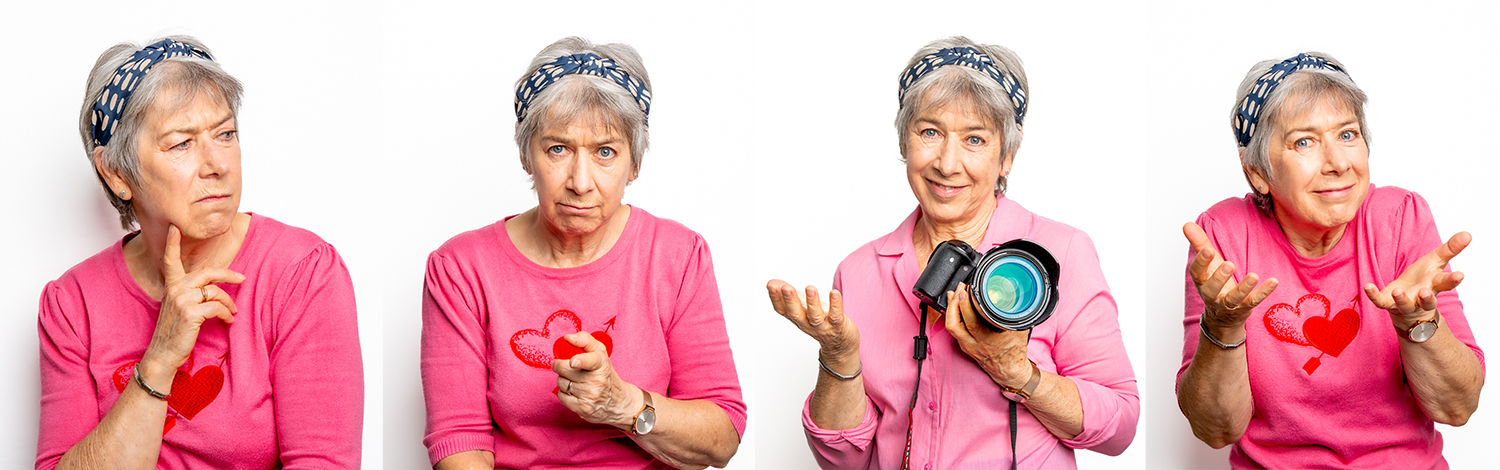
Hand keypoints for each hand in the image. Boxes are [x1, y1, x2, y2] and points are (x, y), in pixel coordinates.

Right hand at [140, 225, 244, 378]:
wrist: (163, 355)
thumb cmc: (174, 333)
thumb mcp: (178, 308)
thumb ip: (190, 294)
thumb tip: (215, 289)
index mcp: (171, 286)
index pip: (171, 260)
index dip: (172, 243)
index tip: (175, 227)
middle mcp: (175, 289)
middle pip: (208, 272)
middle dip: (228, 274)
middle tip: (242, 278)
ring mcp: (182, 300)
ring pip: (216, 292)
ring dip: (229, 302)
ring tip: (233, 311)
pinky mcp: (191, 313)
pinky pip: (218, 307)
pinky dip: (227, 314)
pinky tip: (228, 321)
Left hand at [552, 332, 639, 429]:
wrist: (619, 402)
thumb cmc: (604, 374)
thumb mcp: (600, 353)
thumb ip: (585, 340)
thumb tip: (567, 337)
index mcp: (602, 364)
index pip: (590, 360)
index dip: (580, 360)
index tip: (573, 362)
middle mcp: (597, 380)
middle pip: (565, 369)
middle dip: (560, 366)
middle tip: (566, 366)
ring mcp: (590, 396)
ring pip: (561, 382)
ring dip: (563, 380)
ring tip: (575, 381)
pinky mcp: (583, 409)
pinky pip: (561, 396)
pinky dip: (564, 393)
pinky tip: (575, 393)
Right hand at [766, 280, 859, 360]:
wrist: (840, 344)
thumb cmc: (819, 321)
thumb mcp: (801, 308)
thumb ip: (788, 295)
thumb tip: (771, 282)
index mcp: (796, 317)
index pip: (782, 310)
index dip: (775, 298)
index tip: (771, 286)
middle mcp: (807, 323)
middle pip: (796, 314)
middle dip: (790, 300)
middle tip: (786, 288)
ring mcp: (822, 325)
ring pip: (815, 316)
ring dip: (812, 302)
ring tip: (810, 288)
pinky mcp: (838, 325)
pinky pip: (836, 315)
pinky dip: (835, 305)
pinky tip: (834, 293)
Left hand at [944, 283, 1032, 386]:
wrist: (1010, 372)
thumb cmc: (1015, 353)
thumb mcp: (1020, 330)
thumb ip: (1018, 314)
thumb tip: (1021, 296)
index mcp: (987, 340)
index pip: (971, 320)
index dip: (966, 304)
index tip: (968, 290)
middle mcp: (974, 344)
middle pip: (954, 323)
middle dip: (954, 303)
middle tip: (960, 290)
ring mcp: (967, 345)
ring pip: (950, 327)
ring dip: (950, 308)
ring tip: (955, 294)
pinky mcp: (965, 345)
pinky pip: (954, 329)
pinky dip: (952, 316)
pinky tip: (955, 306)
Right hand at [1184, 223, 1277, 338]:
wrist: (1223, 317)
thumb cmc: (1214, 283)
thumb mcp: (1207, 263)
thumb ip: (1199, 243)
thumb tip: (1187, 224)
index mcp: (1202, 280)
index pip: (1197, 272)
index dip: (1201, 262)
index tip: (1207, 250)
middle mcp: (1212, 294)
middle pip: (1212, 288)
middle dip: (1219, 278)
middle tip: (1229, 265)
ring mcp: (1228, 303)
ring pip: (1233, 298)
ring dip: (1243, 288)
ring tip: (1253, 276)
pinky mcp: (1244, 308)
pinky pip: (1254, 301)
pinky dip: (1263, 292)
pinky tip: (1273, 281)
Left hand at [1365, 232, 1468, 328]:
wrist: (1409, 304)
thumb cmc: (1424, 280)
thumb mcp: (1436, 262)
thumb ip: (1450, 249)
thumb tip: (1468, 233)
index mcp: (1435, 285)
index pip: (1446, 282)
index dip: (1453, 280)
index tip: (1459, 275)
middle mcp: (1421, 297)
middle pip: (1427, 300)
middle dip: (1427, 297)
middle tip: (1425, 292)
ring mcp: (1405, 303)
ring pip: (1405, 304)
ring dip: (1402, 299)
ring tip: (1398, 292)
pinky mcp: (1388, 304)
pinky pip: (1380, 302)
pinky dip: (1374, 296)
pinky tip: (1367, 287)